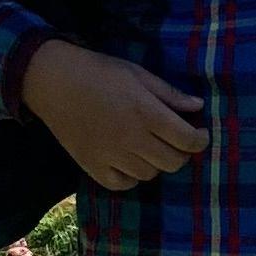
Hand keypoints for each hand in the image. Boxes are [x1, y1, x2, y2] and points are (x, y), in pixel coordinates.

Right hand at [17, 41, 207, 191]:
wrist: (54, 81)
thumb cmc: (99, 71)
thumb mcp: (138, 74)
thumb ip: (169, 94)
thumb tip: (197, 107)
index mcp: (146, 113)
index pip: (187, 140)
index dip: (201, 140)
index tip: (200, 134)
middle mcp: (132, 139)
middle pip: (173, 162)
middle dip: (182, 152)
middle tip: (176, 140)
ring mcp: (111, 156)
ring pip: (150, 174)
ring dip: (157, 162)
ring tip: (150, 146)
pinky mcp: (93, 166)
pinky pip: (123, 184)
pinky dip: (132, 176)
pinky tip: (130, 161)